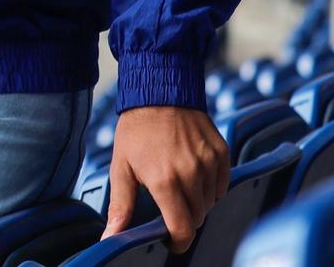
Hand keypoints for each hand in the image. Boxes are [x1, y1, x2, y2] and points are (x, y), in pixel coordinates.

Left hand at [104, 105, 230, 251]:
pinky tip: (194, 173)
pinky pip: (222, 184)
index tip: (170, 240)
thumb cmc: (136, 129)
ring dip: (198, 202)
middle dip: (184, 219)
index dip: (178, 242)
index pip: (183, 229)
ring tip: (179, 184)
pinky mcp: (221, 152)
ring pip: (211, 202)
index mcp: (164, 180)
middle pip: (198, 217)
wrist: (159, 91)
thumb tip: (111, 237)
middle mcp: (190, 173)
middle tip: (169, 205)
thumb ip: (121, 206)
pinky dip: (211, 186)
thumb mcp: (121, 167)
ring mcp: (209, 162)